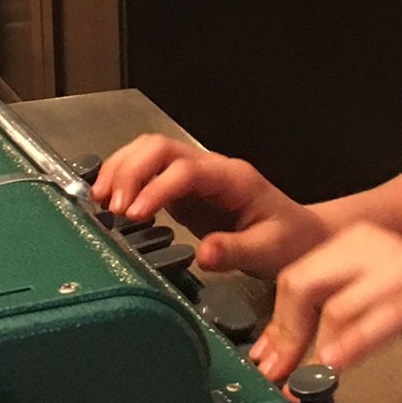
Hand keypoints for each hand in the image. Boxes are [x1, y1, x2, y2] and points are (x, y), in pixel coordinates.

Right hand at [91, 135, 333, 277]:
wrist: (302, 237)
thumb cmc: (290, 241)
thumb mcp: (269, 251)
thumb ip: (235, 251)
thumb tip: (202, 254)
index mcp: (232, 178)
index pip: (184, 171)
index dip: (155, 188)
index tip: (133, 215)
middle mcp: (210, 169)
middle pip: (160, 148)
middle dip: (129, 171)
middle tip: (109, 207)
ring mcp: (195, 176)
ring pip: (149, 152)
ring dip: (121, 170)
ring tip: (99, 200)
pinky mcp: (184, 191)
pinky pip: (148, 173)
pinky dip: (125, 180)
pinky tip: (110, 201)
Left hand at [251, 223, 401, 389]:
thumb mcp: (382, 309)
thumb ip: (338, 314)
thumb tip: (282, 346)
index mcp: (361, 243)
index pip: (295, 275)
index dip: (274, 322)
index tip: (263, 364)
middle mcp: (381, 246)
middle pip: (304, 282)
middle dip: (282, 334)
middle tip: (273, 378)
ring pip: (336, 302)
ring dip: (310, 349)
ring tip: (299, 385)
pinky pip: (380, 319)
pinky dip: (352, 345)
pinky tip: (336, 368)